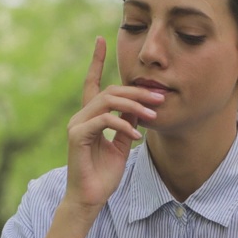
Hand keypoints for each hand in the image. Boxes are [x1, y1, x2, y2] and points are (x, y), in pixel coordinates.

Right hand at [63, 36, 164, 216]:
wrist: (90, 198)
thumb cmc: (104, 174)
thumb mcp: (122, 145)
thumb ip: (127, 124)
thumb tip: (139, 107)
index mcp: (90, 116)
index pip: (92, 82)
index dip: (96, 60)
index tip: (101, 39)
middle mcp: (81, 116)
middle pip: (110, 91)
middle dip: (137, 92)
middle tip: (160, 97)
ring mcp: (77, 125)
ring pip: (108, 101)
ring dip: (134, 106)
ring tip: (153, 115)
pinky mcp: (77, 136)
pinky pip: (104, 121)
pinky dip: (123, 125)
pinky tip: (137, 136)